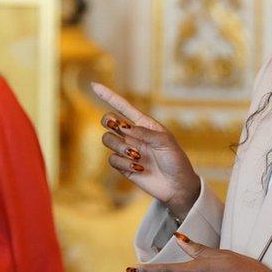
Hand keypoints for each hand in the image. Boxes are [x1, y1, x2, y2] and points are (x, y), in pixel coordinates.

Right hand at [91, 82, 200, 218]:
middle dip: (109, 121)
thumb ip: (144, 132)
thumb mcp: (165, 141)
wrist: (177, 186)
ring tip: (137, 156)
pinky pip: (112, 159)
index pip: (123, 106)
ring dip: (120, 147)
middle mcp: (132, 135)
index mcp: (144, 124)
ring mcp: (127, 150)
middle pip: (108, 120)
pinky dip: (123, 163)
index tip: (94, 85)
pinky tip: (138, 168)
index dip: (108, 95)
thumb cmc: (175, 160)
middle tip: (119, 127)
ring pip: (108, 140)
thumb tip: (123, 127)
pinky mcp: (123, 166)